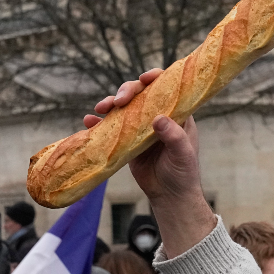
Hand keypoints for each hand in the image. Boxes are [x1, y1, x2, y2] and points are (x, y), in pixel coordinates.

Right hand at [81, 69, 202, 204]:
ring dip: (111, 103)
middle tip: (118, 101)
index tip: (145, 78)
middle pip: (141, 93)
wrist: (169, 196)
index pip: (167, 88)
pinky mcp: (127, 140)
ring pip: (124, 107)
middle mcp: (158, 115)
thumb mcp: (183, 154)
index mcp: (177, 114)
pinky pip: (112, 126)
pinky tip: (89, 121)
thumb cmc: (183, 173)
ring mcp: (141, 126)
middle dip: (127, 91)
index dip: (155, 78)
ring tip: (100, 108)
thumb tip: (158, 118)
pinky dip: (100, 122)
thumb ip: (174, 136)